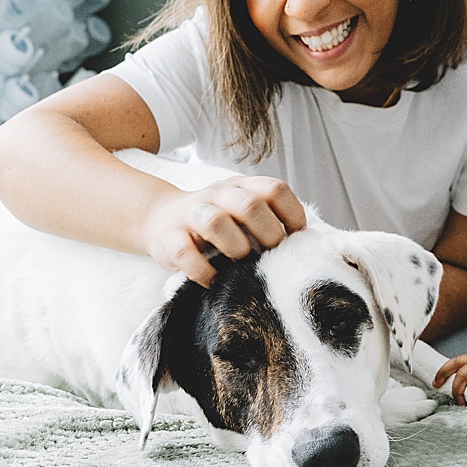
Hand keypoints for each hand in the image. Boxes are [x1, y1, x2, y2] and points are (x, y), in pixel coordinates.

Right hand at [142, 176, 306, 286]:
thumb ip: (270, 219)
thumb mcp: (242, 212)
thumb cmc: (216, 223)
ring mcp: (192, 214)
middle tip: (271, 256)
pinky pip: (185, 253)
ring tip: (240, 265)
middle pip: (250, 205)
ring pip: (216, 222)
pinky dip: (203, 271)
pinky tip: (214, 280)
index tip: (294, 239)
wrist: (160, 219)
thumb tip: (307, 243)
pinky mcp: (169, 238)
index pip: (275, 189)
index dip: (291, 215)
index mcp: (241, 187)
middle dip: (268, 235)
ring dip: (236, 248)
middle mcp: (218, 195)